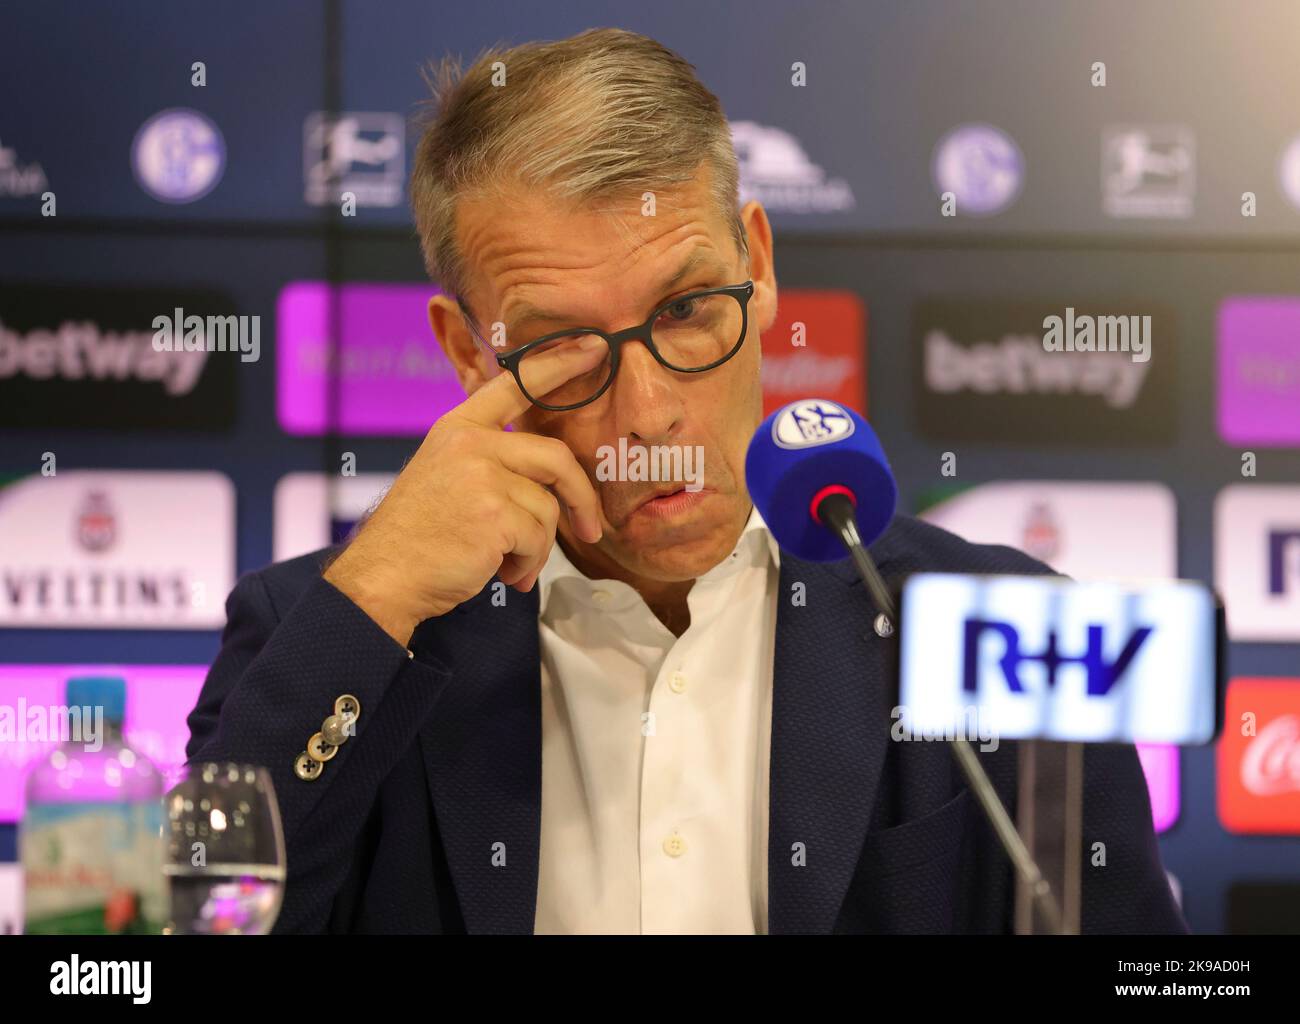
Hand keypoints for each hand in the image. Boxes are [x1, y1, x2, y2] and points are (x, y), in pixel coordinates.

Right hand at [323, 337, 605, 644]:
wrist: (384, 577)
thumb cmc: (418, 537)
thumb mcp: (444, 476)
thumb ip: (487, 460)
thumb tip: (549, 474)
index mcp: (458, 428)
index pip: (515, 383)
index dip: (558, 364)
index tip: (594, 347)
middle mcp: (471, 443)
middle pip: (556, 458)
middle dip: (582, 498)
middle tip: (591, 529)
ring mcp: (483, 476)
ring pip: (549, 508)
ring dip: (537, 547)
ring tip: (508, 564)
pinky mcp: (496, 514)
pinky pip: (539, 538)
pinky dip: (528, 564)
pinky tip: (501, 574)